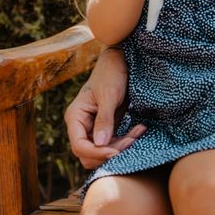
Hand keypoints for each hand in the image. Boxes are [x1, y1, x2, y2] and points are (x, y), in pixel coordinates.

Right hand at [64, 50, 145, 168]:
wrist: (120, 61)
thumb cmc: (111, 73)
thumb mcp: (109, 95)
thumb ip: (104, 119)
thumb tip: (100, 144)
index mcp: (75, 117)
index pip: (79, 146)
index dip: (96, 153)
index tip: (116, 151)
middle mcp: (81, 125)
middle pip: (90, 154)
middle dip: (111, 151)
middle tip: (131, 140)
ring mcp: (93, 128)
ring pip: (103, 151)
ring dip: (121, 146)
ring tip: (138, 132)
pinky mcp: (106, 127)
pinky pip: (113, 143)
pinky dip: (126, 140)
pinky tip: (139, 129)